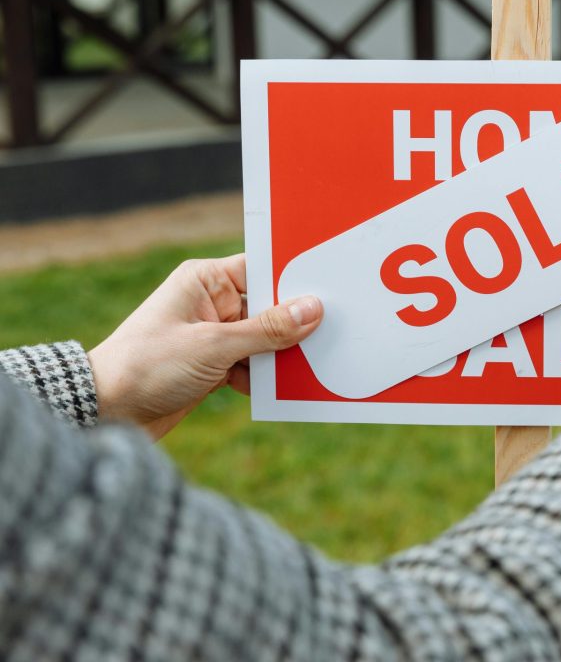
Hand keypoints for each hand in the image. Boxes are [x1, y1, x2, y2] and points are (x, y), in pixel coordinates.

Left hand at [88, 254, 321, 438]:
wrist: (105, 413)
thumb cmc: (147, 366)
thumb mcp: (214, 346)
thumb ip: (267, 330)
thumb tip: (312, 309)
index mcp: (205, 281)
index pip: (262, 269)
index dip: (295, 280)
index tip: (331, 290)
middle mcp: (211, 303)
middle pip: (269, 307)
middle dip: (294, 324)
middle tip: (332, 332)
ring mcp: (214, 334)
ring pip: (265, 338)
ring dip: (281, 355)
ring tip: (309, 365)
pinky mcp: (214, 364)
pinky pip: (254, 363)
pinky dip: (265, 376)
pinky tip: (281, 389)